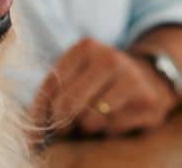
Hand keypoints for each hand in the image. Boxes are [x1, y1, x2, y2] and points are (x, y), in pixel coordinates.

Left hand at [29, 38, 178, 137]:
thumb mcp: (78, 73)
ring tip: (94, 119)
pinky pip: (114, 128)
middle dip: (61, 123)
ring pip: (90, 120)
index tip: (35, 130)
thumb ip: (53, 94)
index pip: (51, 84)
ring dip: (87, 127)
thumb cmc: (102, 80)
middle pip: (68, 103)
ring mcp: (131, 79)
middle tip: (64, 129)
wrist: (151, 77)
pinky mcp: (148, 102)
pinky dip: (109, 131)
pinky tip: (115, 119)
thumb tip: (30, 134)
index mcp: (86, 47)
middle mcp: (109, 58)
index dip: (40, 111)